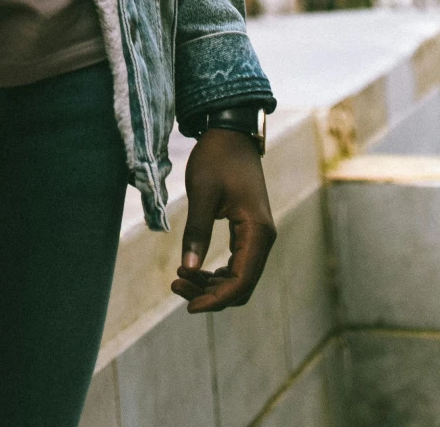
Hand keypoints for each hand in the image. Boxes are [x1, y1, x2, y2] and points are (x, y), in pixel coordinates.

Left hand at [171, 130, 276, 312]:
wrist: (231, 132)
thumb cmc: (216, 158)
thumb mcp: (202, 192)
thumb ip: (197, 231)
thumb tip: (188, 269)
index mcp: (257, 232)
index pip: (242, 281)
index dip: (216, 299)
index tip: (189, 307)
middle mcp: (263, 239)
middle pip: (241, 285)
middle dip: (210, 294)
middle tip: (176, 287)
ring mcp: (257, 236)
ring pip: (238, 277)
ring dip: (211, 285)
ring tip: (178, 280)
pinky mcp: (248, 232)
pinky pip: (236, 264)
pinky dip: (215, 273)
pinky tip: (191, 270)